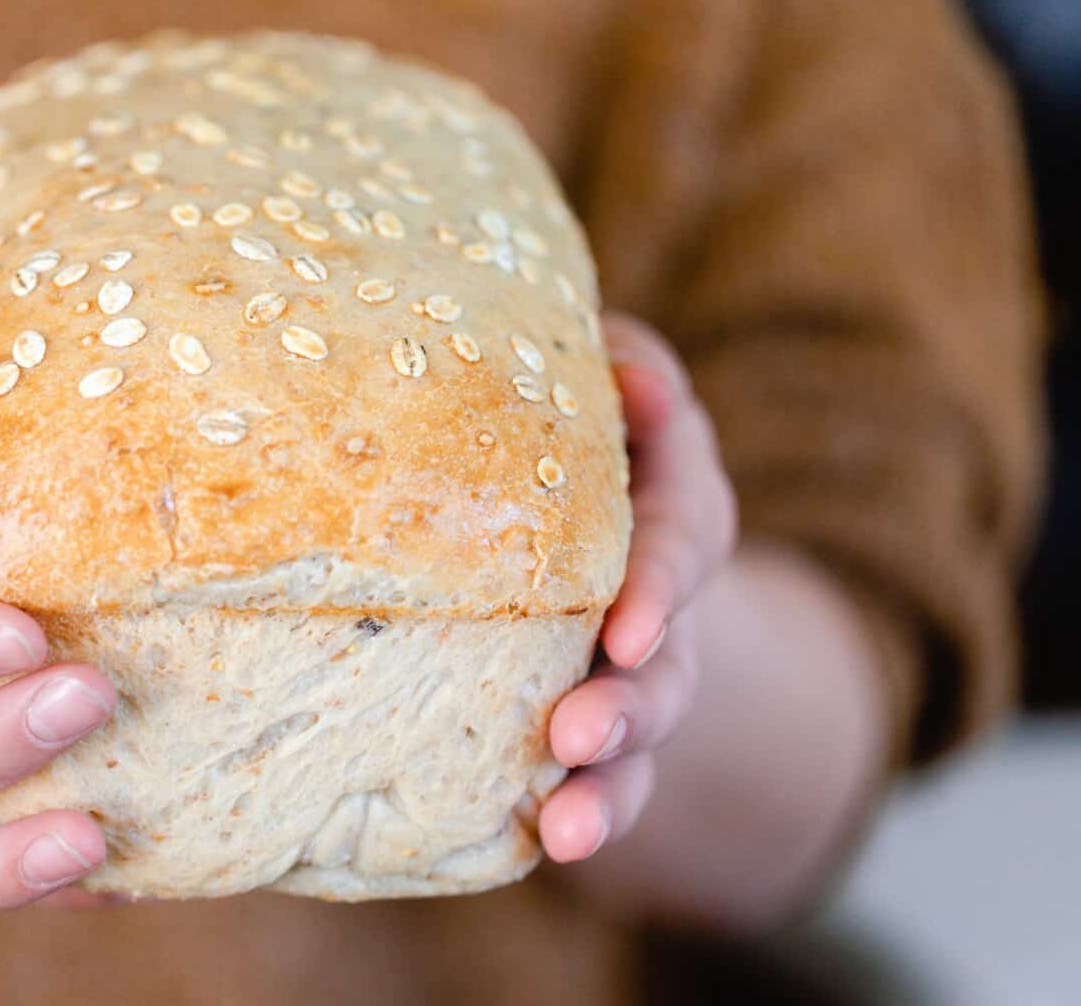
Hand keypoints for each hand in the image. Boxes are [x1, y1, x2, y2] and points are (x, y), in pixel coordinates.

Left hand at [538, 313, 737, 861]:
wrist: (595, 521)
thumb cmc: (590, 432)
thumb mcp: (622, 384)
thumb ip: (634, 369)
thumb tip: (637, 384)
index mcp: (674, 515)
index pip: (678, 547)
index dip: (660, 587)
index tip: (629, 627)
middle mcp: (662, 608)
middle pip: (666, 667)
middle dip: (627, 705)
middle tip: (577, 734)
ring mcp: (632, 677)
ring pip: (637, 741)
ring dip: (607, 785)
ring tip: (565, 828)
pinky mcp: (592, 721)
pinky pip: (598, 778)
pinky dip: (581, 813)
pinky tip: (538, 845)